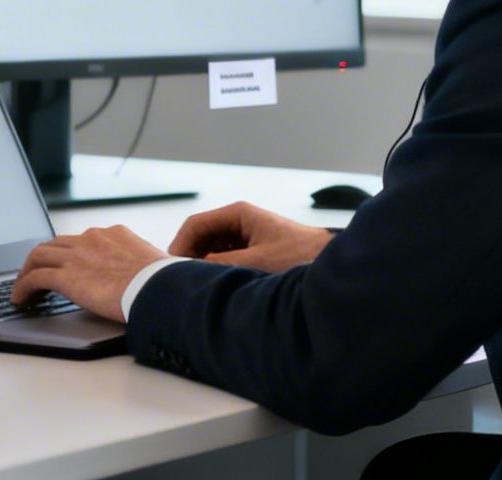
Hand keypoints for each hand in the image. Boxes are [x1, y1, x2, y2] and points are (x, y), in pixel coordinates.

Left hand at [12, 225, 165, 322]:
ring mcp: (77, 255)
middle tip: (35, 274)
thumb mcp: (157, 264)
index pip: (83, 240)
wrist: (159, 289)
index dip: (69, 253)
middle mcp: (92, 238)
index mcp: (114, 234)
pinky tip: (20, 299)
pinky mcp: (67, 276)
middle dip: (43, 259)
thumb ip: (146, 266)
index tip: (65, 264)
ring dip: (27, 271)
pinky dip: (23, 287)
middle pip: (56, 243)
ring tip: (22, 288)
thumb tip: (157, 277)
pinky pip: (35, 278)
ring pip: (39, 255)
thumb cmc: (164, 282)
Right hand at [167, 201, 331, 272]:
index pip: (195, 225)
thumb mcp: (256, 261)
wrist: (330, 261)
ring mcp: (245, 236)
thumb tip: (192, 271)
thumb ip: (221, 264)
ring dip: (204, 266)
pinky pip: (224, 259)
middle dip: (190, 258)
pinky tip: (218, 287)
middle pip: (200, 237)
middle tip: (182, 281)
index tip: (171, 267)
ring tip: (200, 286)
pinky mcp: (252, 251)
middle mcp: (239, 222)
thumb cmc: (300, 254)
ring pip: (211, 250)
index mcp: (238, 214)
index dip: (179, 246)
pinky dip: (217, 270)